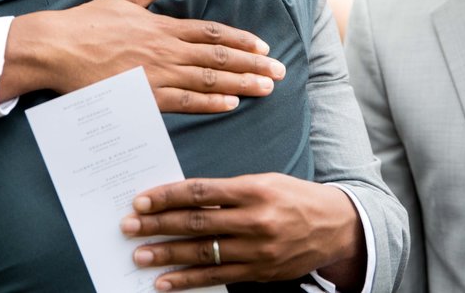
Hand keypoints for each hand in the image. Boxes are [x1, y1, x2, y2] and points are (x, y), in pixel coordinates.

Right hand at [2, 0, 283, 112]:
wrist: (56, 46)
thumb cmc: (85, 22)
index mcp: (161, 25)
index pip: (211, 32)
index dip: (240, 40)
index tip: (263, 46)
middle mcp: (165, 47)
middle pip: (218, 55)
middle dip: (252, 64)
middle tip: (280, 71)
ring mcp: (156, 71)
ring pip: (208, 77)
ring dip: (241, 83)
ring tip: (267, 88)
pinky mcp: (143, 94)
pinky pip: (184, 100)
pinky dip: (209, 101)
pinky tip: (231, 104)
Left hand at [119, 174, 365, 290]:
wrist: (335, 226)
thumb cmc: (292, 197)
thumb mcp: (263, 182)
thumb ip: (225, 191)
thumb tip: (181, 198)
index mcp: (254, 190)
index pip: (201, 192)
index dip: (168, 196)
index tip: (141, 200)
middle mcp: (255, 221)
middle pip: (196, 224)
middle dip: (158, 225)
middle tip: (129, 226)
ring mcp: (257, 250)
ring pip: (202, 254)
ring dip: (166, 255)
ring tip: (139, 255)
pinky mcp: (259, 272)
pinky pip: (217, 278)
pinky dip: (188, 281)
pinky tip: (165, 282)